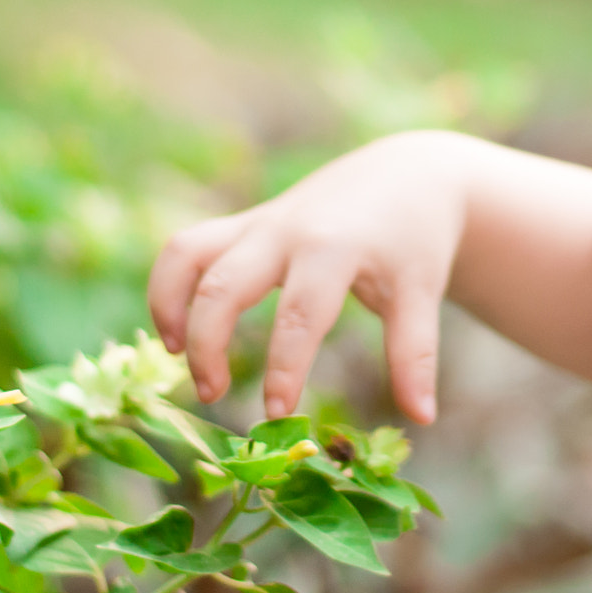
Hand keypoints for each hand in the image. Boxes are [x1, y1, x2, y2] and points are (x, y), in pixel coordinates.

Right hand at [148, 129, 477, 424]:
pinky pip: (189, 246)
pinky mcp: (245, 223)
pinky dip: (170, 283)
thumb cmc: (414, 239)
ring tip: (175, 355)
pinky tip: (178, 329)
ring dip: (170, 304)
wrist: (406, 174)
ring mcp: (259, 223)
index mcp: (334, 248)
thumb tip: (421, 417)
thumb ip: (414, 354)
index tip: (278, 414)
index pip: (299, 314)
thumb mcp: (421, 291)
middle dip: (208, 343)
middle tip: (214, 394)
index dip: (285, 368)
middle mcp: (286, 231)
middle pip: (224, 284)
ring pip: (188, 252)